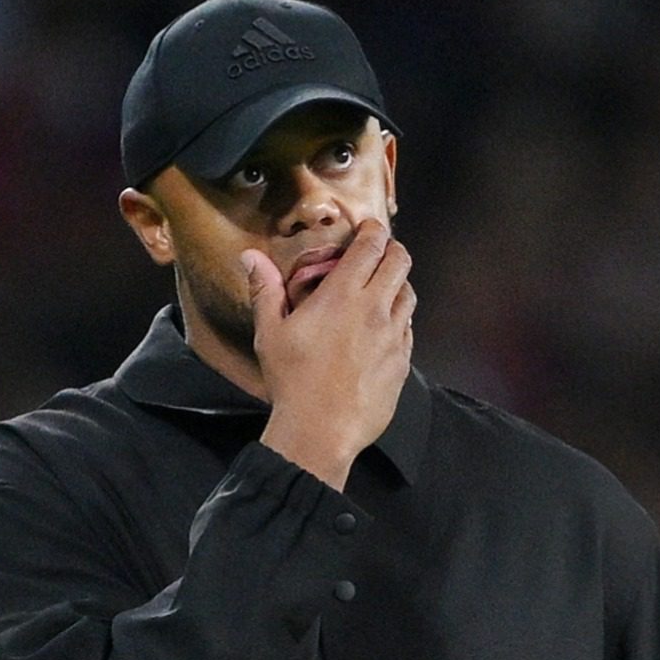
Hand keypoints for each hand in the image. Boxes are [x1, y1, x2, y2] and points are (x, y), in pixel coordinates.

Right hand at [244, 219, 417, 491]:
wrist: (321, 431)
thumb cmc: (292, 382)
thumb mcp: (271, 333)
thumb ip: (265, 290)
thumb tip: (251, 257)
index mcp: (342, 296)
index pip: (372, 246)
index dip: (374, 230)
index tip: (368, 228)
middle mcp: (375, 310)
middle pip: (400, 262)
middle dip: (392, 250)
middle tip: (379, 253)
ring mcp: (393, 337)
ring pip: (409, 295)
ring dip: (398, 285)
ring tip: (382, 289)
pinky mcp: (402, 362)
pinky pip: (409, 330)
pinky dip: (400, 319)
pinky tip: (384, 328)